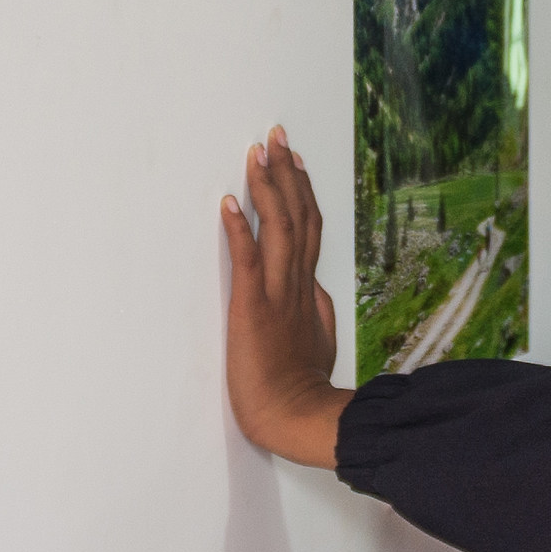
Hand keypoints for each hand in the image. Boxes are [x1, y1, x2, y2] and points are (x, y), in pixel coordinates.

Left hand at [222, 124, 349, 467]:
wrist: (297, 416)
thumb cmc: (302, 387)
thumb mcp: (319, 338)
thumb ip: (316, 308)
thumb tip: (316, 288)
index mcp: (311, 288)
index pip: (310, 227)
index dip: (302, 191)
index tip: (294, 161)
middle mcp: (298, 282)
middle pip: (298, 214)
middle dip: (287, 171)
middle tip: (277, 135)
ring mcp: (278, 292)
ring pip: (279, 227)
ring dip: (268, 186)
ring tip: (259, 151)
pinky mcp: (254, 307)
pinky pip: (248, 261)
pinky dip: (241, 230)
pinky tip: (231, 202)